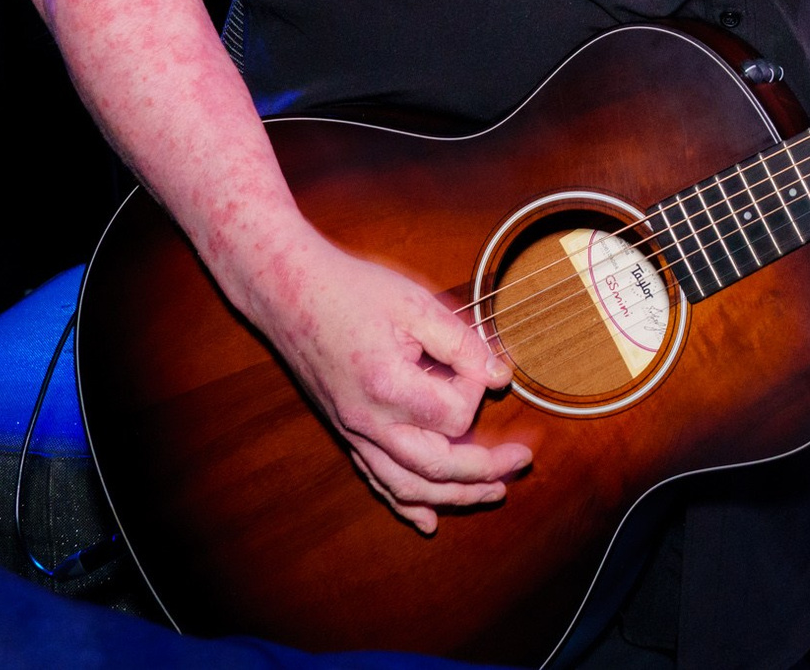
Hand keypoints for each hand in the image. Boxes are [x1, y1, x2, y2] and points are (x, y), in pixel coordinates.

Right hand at [233, 231, 530, 533]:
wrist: (287, 291)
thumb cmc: (351, 290)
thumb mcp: (415, 303)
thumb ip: (461, 343)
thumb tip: (500, 376)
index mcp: (388, 386)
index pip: (455, 414)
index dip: (476, 390)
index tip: (474, 361)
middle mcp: (368, 421)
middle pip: (437, 467)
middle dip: (485, 471)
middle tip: (522, 461)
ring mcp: (353, 431)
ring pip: (407, 485)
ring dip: (453, 496)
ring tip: (491, 495)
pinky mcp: (344, 431)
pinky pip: (376, 479)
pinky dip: (405, 503)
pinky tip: (428, 519)